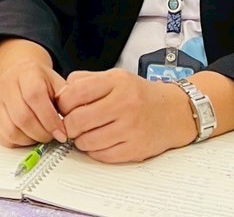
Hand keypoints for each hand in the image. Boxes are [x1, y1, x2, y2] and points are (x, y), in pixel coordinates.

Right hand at [0, 56, 67, 146]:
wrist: (19, 74)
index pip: (35, 97)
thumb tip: (72, 120)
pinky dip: (18, 142)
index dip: (50, 119)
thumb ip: (66, 99)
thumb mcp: (57, 82)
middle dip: (42, 133)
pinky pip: (3, 137)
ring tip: (41, 135)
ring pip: (11, 130)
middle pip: (22, 117)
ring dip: (30, 140)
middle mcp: (7, 84)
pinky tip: (28, 135)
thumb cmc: (40, 81)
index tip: (61, 133)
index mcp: (27, 72)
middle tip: (52, 136)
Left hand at [55, 69, 194, 162]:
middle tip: (71, 125)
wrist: (174, 111)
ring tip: (85, 133)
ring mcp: (131, 128)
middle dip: (68, 125)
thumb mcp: (115, 77)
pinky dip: (94, 151)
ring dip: (80, 140)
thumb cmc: (139, 95)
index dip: (62, 104)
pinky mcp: (135, 149)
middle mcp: (124, 104)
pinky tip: (98, 142)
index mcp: (116, 82)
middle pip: (78, 120)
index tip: (63, 108)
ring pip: (87, 141)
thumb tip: (60, 95)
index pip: (75, 93)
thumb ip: (86, 81)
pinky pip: (102, 155)